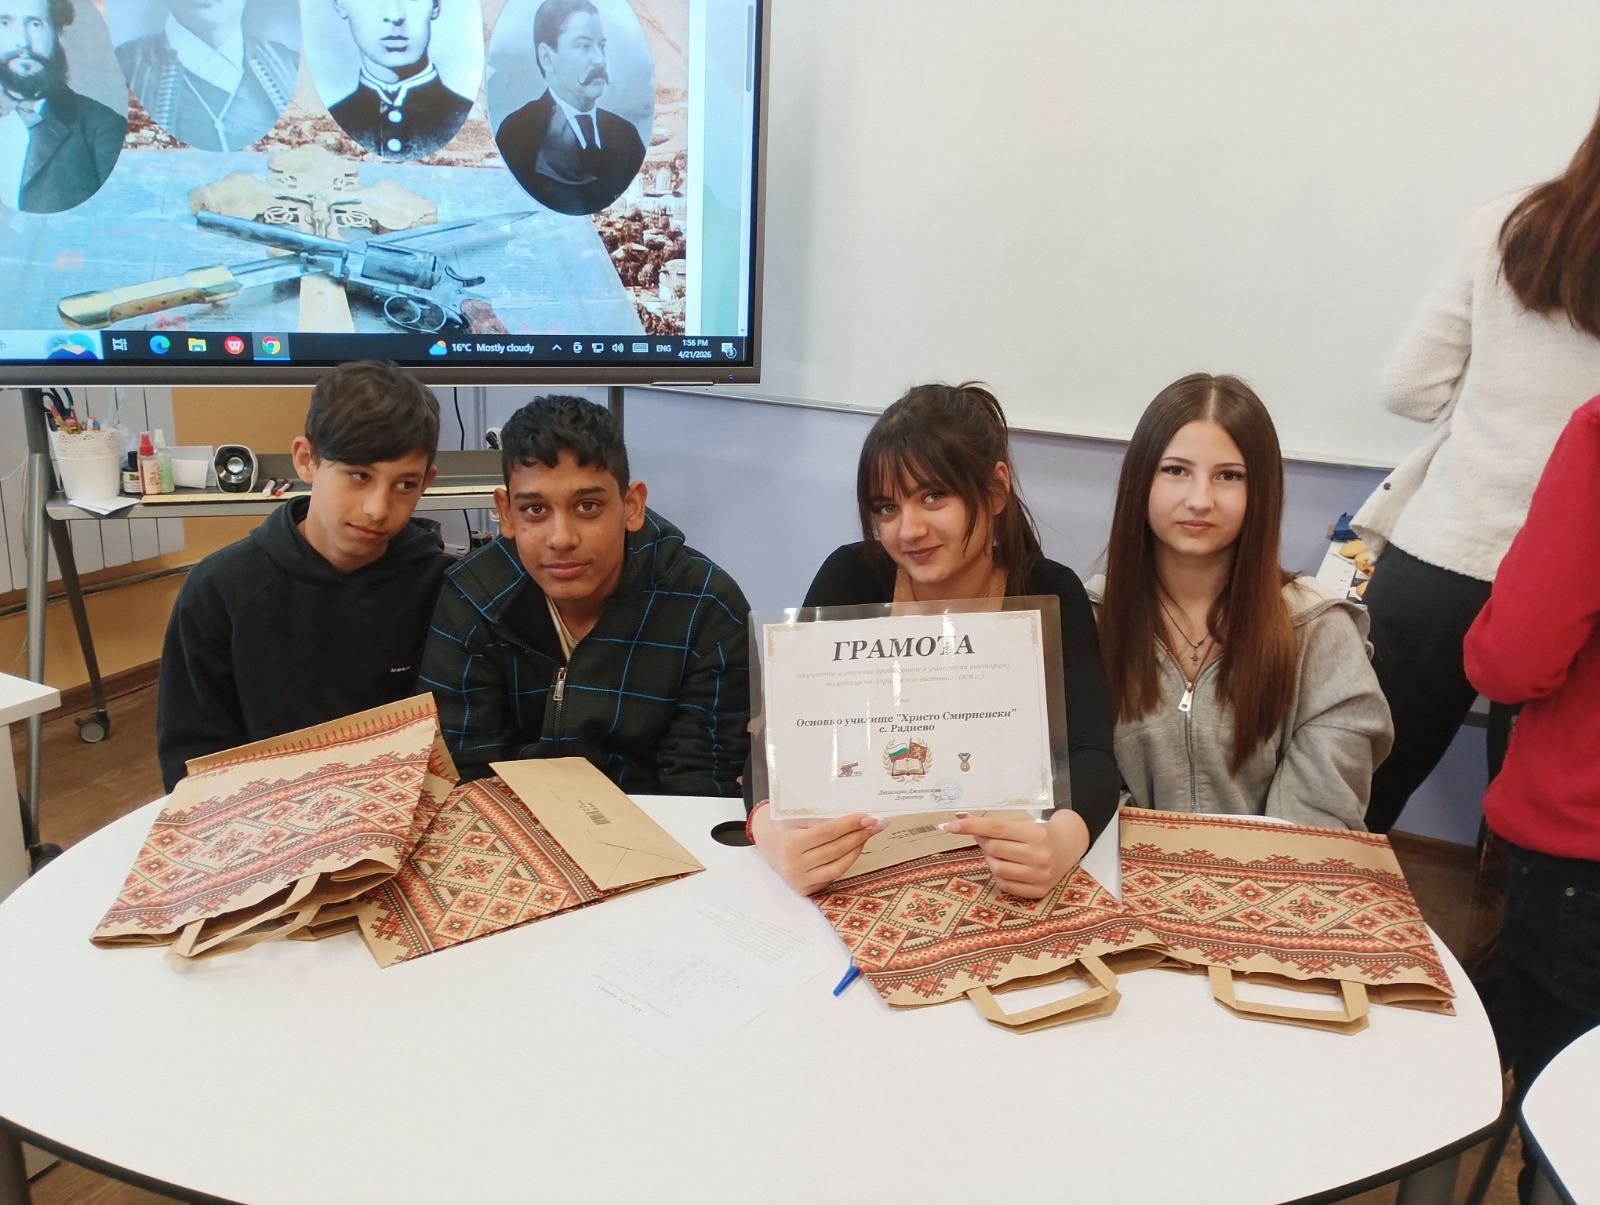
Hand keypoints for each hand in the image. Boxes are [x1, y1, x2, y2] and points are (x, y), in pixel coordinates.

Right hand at [749, 801, 881, 894]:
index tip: (867, 817)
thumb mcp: (796, 818)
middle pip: (835, 849)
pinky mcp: (806, 889)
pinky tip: (855, 849)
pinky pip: (833, 876)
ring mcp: (800, 880)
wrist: (768, 846)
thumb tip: (855, 818)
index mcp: (790, 843)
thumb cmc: (784, 827)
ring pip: (838, 866)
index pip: (827, 832)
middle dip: (858, 835)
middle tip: (875, 825)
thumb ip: (821, 819)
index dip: (849, 824)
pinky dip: (847, 862)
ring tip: (867, 836)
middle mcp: (794, 865)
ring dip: (857, 849)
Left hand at [940, 810, 1089, 898]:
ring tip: (999, 853)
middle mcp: (1040, 856)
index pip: (996, 828)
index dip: (971, 826)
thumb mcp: (1023, 823)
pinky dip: (999, 874)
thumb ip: (995, 826)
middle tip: (986, 837)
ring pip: (997, 869)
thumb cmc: (1040, 832)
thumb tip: (959, 821)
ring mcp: (1040, 876)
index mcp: (1037, 834)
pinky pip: (1005, 885)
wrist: (1069, 846)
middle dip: (984, 842)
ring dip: (991, 860)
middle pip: (994, 849)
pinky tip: (1007, 866)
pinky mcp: (1039, 891)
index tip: (950, 825)